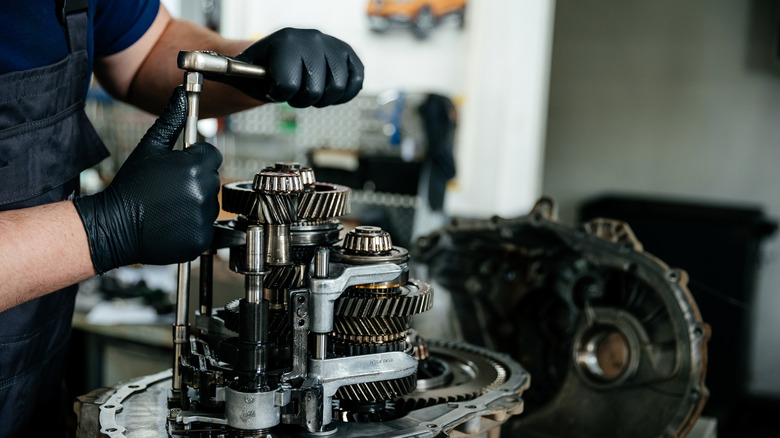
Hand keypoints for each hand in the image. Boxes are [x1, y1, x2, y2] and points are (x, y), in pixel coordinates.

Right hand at [74, 87, 221, 273]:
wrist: (115, 226)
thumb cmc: (130, 185)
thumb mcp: (149, 148)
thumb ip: (170, 120)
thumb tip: (180, 95)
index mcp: (196, 167)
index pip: (212, 155)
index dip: (196, 159)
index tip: (179, 167)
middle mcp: (204, 192)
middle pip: (213, 179)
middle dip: (196, 180)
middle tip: (170, 189)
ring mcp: (204, 218)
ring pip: (211, 204)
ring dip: (196, 203)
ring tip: (169, 206)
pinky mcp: (202, 239)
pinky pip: (207, 227)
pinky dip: (194, 226)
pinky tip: (173, 222)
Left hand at [219, 28, 363, 107]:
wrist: (282, 58)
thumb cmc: (260, 69)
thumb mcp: (239, 70)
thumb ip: (218, 69)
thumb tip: (189, 63)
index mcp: (286, 40)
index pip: (289, 85)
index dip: (281, 93)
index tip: (276, 86)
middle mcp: (313, 38)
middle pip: (315, 91)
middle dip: (301, 98)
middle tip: (293, 89)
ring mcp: (334, 46)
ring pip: (337, 90)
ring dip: (321, 98)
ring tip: (308, 88)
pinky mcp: (350, 56)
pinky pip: (355, 84)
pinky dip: (342, 94)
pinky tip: (327, 88)